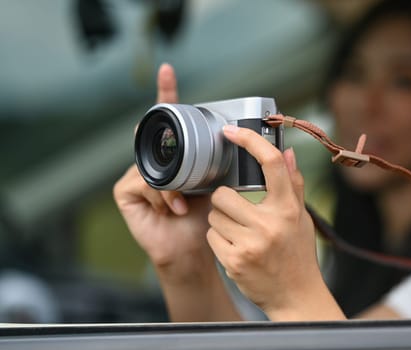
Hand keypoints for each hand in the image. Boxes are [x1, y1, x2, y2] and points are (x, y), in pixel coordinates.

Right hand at [114, 63, 212, 278]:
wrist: (193, 249)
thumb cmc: (206, 217)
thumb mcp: (221, 185)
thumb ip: (230, 165)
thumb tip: (264, 145)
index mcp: (178, 157)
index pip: (170, 120)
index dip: (167, 94)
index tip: (168, 70)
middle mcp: (156, 162)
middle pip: (156, 139)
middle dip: (165, 141)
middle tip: (183, 163)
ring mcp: (138, 176)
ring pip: (153, 166)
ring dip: (172, 185)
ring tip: (184, 202)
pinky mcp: (125, 192)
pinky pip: (141, 182)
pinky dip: (161, 196)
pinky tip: (172, 209)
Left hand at [207, 125, 343, 319]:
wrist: (296, 296)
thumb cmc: (298, 254)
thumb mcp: (301, 218)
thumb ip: (293, 184)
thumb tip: (286, 151)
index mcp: (288, 209)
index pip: (270, 164)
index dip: (249, 141)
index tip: (231, 132)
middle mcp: (270, 225)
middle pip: (224, 194)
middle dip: (224, 202)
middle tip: (236, 212)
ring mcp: (251, 244)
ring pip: (214, 216)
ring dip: (220, 222)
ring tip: (239, 233)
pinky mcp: (234, 262)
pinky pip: (211, 237)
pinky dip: (218, 240)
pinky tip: (235, 248)